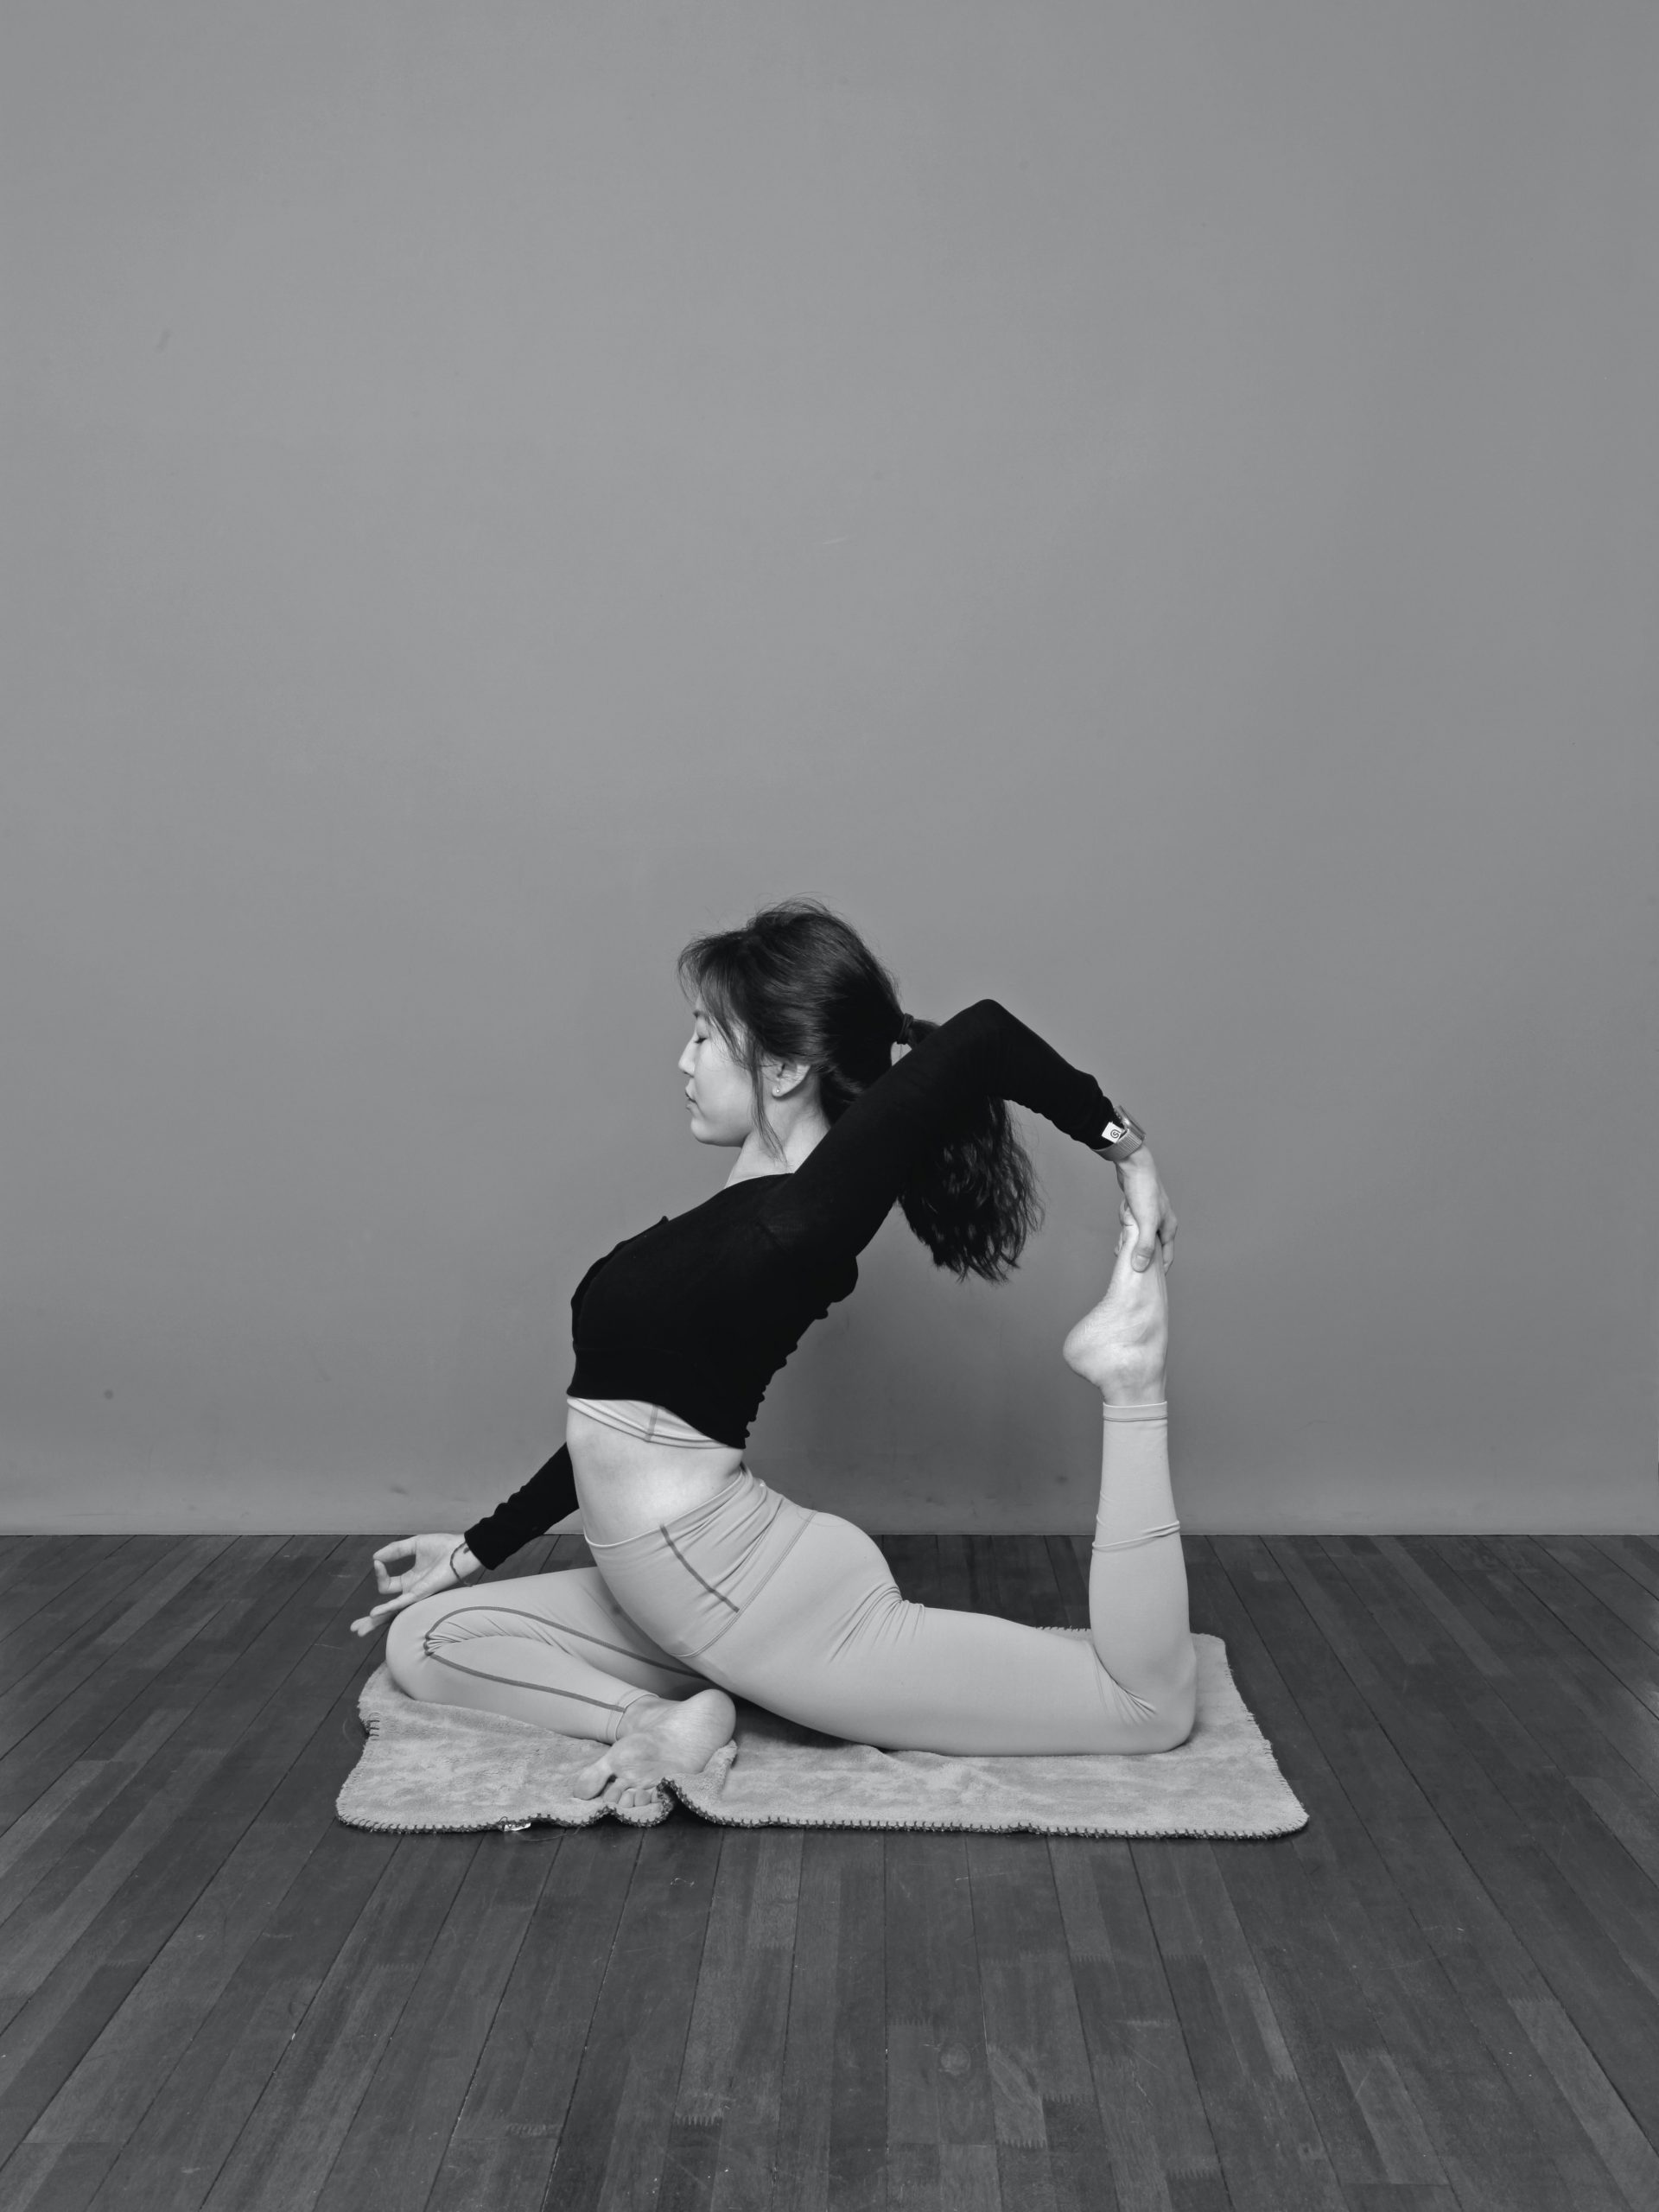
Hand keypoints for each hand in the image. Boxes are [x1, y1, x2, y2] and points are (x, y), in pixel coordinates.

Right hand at [350, 1532, 475, 1638]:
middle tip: (355, 1628)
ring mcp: (416, 1595)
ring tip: (359, 1630)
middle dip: (371, 1620)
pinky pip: (402, 1603)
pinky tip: (375, 1612)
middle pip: (387, 1610)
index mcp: (410, 1580)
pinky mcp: (422, 1594)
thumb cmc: (443, 1547)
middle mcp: (412, 1591)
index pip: (387, 1585)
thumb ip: (395, 1550)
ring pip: (392, 1612)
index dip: (379, 1574)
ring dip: (375, 1621)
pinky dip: (387, 1607)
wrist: (461, 1549)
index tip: (376, 1562)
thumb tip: (376, 1557)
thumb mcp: (414, 1545)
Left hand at [1116, 1145, 1175, 1272]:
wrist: (1134, 1166)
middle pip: (1151, 1247)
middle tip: (1126, 1261)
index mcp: (1169, 1228)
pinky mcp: (1140, 1207)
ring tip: (1122, 1238)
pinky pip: (1133, 1224)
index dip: (1158, 1271)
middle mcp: (1163, 1222)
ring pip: (1140, 1235)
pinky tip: (1122, 1218)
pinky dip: (1126, 1225)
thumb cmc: (1144, 1191)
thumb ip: (1144, 1246)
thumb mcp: (1145, 1223)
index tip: (1149, 1283)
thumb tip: (1141, 1268)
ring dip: (1130, 1237)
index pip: (1167, 1257)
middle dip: (1138, 1253)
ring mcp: (1151, 1215)